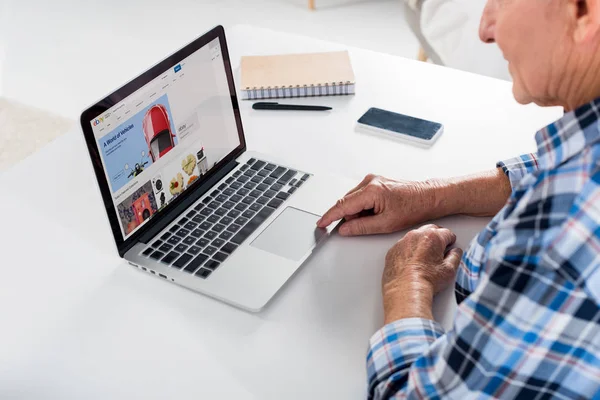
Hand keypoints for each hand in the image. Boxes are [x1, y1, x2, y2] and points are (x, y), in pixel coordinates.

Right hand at [316, 174, 439, 235]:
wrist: (428, 198)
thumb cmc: (413, 208)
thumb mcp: (385, 224)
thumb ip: (361, 227)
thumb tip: (345, 229)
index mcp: (371, 191)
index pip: (343, 206)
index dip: (330, 216)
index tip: (321, 223)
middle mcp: (369, 181)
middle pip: (347, 203)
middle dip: (351, 217)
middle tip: (367, 225)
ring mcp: (372, 180)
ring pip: (353, 200)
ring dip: (359, 212)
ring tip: (378, 217)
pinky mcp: (375, 182)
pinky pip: (360, 196)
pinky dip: (364, 207)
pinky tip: (377, 211)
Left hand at [382, 224, 462, 322]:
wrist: (406, 290)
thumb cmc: (426, 280)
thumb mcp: (449, 270)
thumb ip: (455, 257)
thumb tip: (455, 252)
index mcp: (432, 237)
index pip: (447, 233)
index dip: (450, 240)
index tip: (450, 244)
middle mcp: (415, 236)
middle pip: (430, 230)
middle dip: (437, 237)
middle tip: (440, 247)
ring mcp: (402, 242)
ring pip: (415, 236)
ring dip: (421, 242)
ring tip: (425, 256)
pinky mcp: (393, 250)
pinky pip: (403, 246)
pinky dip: (408, 250)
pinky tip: (412, 262)